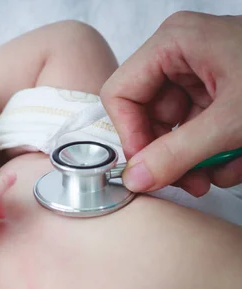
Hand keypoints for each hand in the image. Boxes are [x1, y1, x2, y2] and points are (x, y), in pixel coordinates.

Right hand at [100, 11, 241, 195]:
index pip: (121, 93)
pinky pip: (196, 127)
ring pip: (172, 127)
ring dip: (193, 158)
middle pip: (146, 114)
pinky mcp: (218, 90)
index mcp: (173, 44)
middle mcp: (180, 55)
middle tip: (188, 181)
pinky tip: (235, 159)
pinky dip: (212, 150)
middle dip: (168, 153)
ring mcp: (200, 72)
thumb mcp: (233, 121)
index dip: (131, 135)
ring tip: (220, 172)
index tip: (148, 167)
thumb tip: (135, 179)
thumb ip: (178, 153)